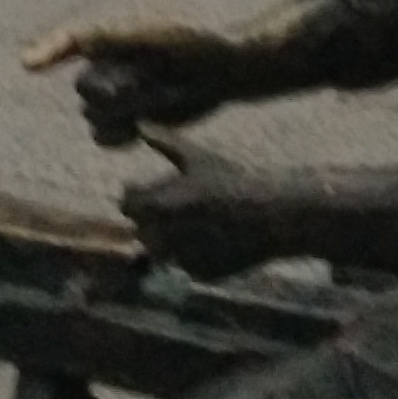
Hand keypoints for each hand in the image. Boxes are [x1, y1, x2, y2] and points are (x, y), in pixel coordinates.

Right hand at [21, 14, 246, 148]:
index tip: (27, 64)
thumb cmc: (192, 44)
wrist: (221, 70)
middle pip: (84, 90)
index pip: (69, 43)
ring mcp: (116, 94)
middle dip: (109, 93)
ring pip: (92, 117)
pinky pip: (105, 137)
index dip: (47, 51)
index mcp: (107, 38)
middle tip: (140, 85)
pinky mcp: (129, 119)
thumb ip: (115, 39)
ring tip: (151, 103)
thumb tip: (81, 41)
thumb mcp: (153, 37)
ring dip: (118, 116)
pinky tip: (141, 129)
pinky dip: (119, 138)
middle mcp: (106, 65)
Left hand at [121, 132, 282, 278]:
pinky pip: (184, 264)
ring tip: (199, 221)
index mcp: (158, 206)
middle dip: (155, 219)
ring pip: (163, 250)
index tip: (152, 190)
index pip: (127, 204)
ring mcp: (179, 258)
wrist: (270, 216)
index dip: (138, 196)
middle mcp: (164, 236)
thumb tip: (140, 124)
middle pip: (142, 229)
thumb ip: (165, 143)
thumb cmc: (233, 180)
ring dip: (172, 238)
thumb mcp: (198, 158)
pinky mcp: (197, 274)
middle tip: (181, 205)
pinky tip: (216, 237)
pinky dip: (194, 253)